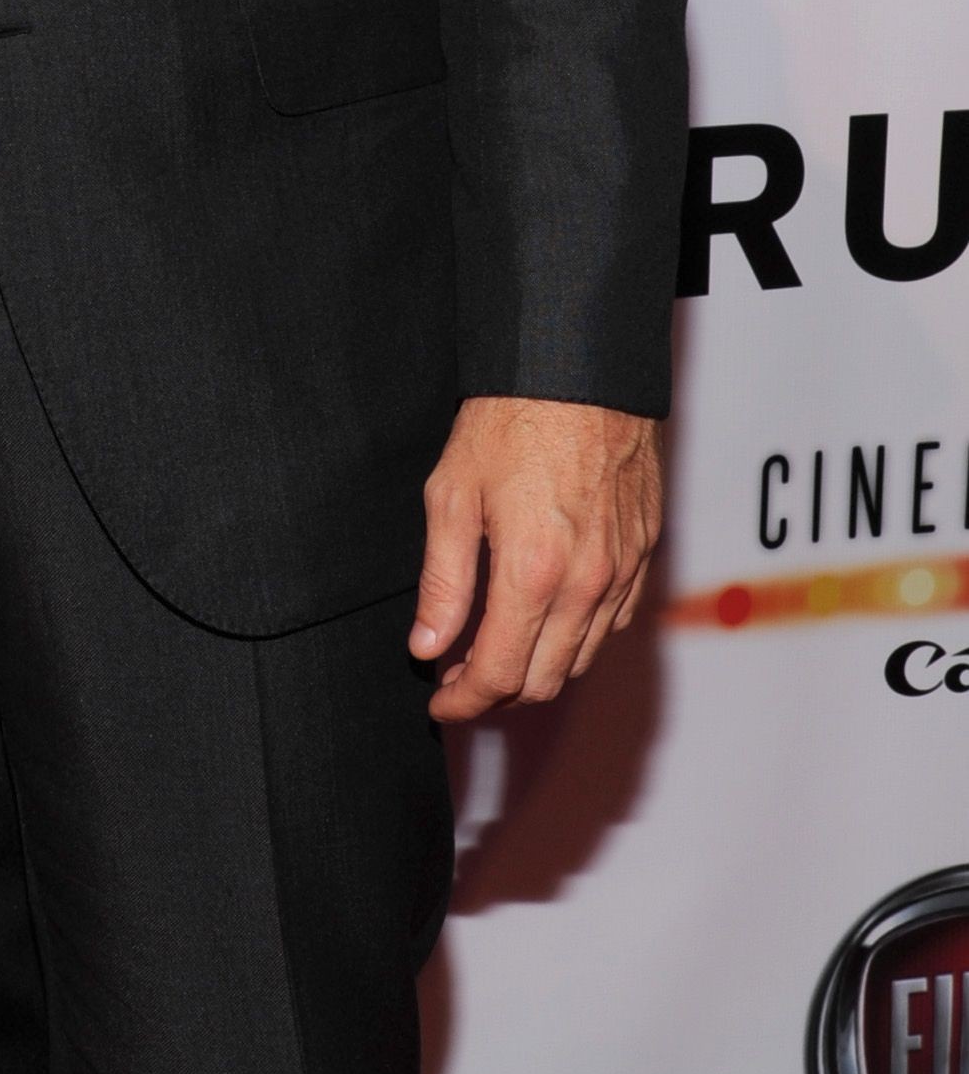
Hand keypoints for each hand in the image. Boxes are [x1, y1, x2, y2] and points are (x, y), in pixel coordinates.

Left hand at [411, 395, 661, 721]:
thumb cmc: (512, 421)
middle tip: (459, 679)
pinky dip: (576, 638)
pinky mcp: (644, 555)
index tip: (439, 701)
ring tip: (495, 652)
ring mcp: (623, 572)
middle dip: (496, 694)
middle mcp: (587, 583)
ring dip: (537, 670)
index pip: (499, 674)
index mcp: (533, 573)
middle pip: (543, 680)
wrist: (579, 372)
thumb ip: (443, 581)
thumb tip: (428, 646)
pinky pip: (613, 623)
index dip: (463, 701)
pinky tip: (544, 619)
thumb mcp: (452, 495)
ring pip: (581, 659)